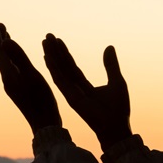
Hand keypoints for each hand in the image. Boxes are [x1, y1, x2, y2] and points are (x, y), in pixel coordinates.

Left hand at [0, 23, 61, 132]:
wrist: (45, 125)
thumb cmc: (41, 101)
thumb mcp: (31, 76)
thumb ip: (19, 57)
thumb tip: (4, 40)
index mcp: (9, 76)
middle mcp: (8, 81)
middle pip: (1, 57)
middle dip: (0, 41)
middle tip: (0, 27)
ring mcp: (13, 87)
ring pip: (7, 64)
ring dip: (6, 50)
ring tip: (7, 39)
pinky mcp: (20, 92)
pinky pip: (13, 70)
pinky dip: (13, 60)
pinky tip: (20, 62)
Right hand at [42, 34, 131, 151]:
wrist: (116, 126)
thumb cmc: (118, 108)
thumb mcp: (116, 81)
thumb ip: (111, 65)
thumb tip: (109, 47)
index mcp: (85, 86)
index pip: (72, 67)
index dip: (65, 53)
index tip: (57, 40)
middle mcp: (75, 89)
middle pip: (63, 66)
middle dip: (55, 51)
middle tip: (47, 36)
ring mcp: (71, 93)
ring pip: (59, 71)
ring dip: (51, 56)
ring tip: (44, 42)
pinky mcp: (71, 98)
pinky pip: (60, 80)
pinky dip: (53, 68)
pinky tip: (47, 57)